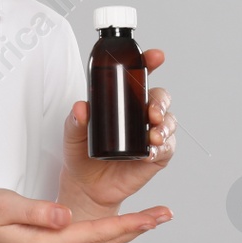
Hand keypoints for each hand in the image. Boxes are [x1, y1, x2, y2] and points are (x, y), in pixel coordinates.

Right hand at [0, 187, 167, 242]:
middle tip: (164, 214)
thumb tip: (65, 214)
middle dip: (137, 228)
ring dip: (127, 233)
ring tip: (151, 220)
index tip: (152, 215)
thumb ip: (36, 210)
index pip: (96, 233)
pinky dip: (109, 236)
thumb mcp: (3, 205)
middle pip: (105, 242)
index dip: (128, 223)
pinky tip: (118, 228)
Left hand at [58, 48, 177, 221]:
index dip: (150, 64)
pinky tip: (151, 151)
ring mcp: (150, 134)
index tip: (155, 57)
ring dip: (164, 126)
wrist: (85, 185)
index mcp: (122, 101)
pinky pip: (166, 149)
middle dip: (160, 101)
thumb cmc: (81, 153)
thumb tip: (81, 107)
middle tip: (150, 111)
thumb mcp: (73, 133)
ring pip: (168, 122)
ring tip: (153, 135)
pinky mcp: (155, 156)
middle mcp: (140, 114)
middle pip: (160, 98)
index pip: (140, 77)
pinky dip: (161, 148)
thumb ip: (75, 120)